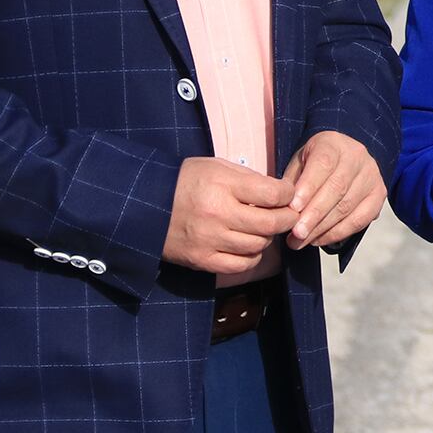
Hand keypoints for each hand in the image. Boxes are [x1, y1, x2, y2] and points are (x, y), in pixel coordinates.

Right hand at [163, 157, 298, 274]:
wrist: (144, 204)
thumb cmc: (183, 182)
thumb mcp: (215, 167)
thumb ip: (248, 178)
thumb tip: (278, 193)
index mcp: (222, 185)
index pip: (273, 194)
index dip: (288, 194)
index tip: (287, 194)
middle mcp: (217, 214)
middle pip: (271, 223)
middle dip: (287, 218)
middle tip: (288, 214)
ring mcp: (210, 240)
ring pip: (258, 245)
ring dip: (267, 237)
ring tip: (262, 227)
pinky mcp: (202, 260)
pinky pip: (240, 265)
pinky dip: (251, 256)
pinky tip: (248, 246)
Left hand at [281, 131, 386, 248]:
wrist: (343, 159)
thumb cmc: (315, 163)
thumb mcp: (300, 162)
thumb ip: (292, 182)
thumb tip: (283, 209)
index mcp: (333, 143)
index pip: (323, 164)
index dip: (308, 188)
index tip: (293, 209)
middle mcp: (357, 156)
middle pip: (337, 188)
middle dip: (314, 215)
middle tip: (296, 234)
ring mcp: (371, 175)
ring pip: (347, 206)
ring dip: (322, 228)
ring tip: (301, 241)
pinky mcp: (379, 194)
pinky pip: (360, 219)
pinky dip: (338, 233)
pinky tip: (319, 239)